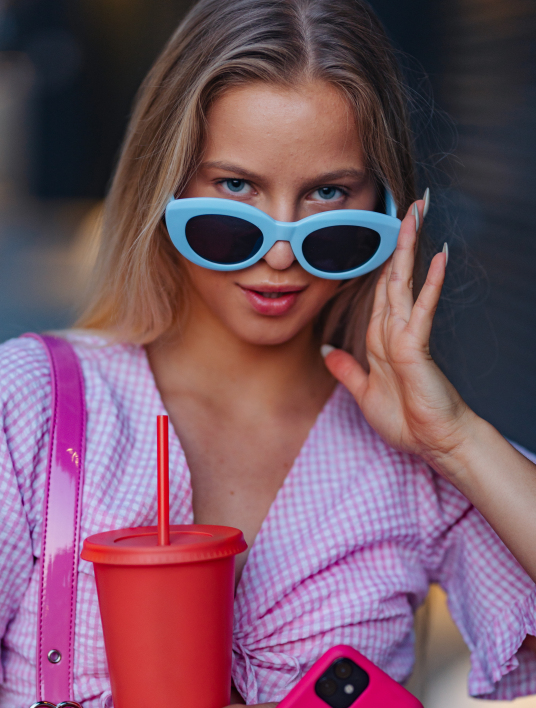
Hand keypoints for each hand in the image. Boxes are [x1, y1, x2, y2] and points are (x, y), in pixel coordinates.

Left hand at [323, 199, 476, 470]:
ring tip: (417, 215)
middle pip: (392, 278)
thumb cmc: (406, 420)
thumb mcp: (364, 392)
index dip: (379, 262)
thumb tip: (328, 351)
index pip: (378, 291)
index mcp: (380, 340)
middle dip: (397, 242)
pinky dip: (429, 284)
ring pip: (404, 284)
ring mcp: (407, 337)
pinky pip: (421, 310)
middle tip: (408, 207)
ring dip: (409, 249)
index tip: (381, 234)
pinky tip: (437, 258)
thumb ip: (347, 369)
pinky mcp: (417, 348)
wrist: (433, 442)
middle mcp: (394, 332)